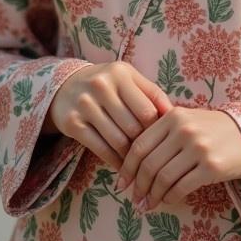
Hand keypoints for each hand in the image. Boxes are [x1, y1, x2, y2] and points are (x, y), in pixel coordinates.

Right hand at [44, 61, 172, 169]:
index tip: (162, 140)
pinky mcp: (72, 123)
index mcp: (121, 73)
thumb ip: (151, 94)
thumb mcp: (128, 79)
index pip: (147, 110)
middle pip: (133, 127)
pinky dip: (114, 161)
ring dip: (131, 157)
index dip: (157, 129)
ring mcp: (85, 105)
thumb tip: (175, 114)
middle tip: (152, 156)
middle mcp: (101, 86)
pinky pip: (100, 149)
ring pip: (118, 141)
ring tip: (139, 164)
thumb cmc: (107, 84)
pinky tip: (122, 166)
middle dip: (144, 145)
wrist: (65, 86)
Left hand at [115, 107, 240, 211]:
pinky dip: (170, 197)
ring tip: (148, 205)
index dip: (127, 167)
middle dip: (138, 186)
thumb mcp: (187, 120)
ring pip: (163, 178)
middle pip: (149, 164)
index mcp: (173, 116)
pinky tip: (167, 201)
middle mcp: (184, 129)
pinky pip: (181, 187)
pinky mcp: (212, 166)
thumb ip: (162, 133)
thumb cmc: (212, 130)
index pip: (140, 145)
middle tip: (135, 199)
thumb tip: (133, 161)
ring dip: (152, 196)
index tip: (122, 183)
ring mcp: (198, 147)